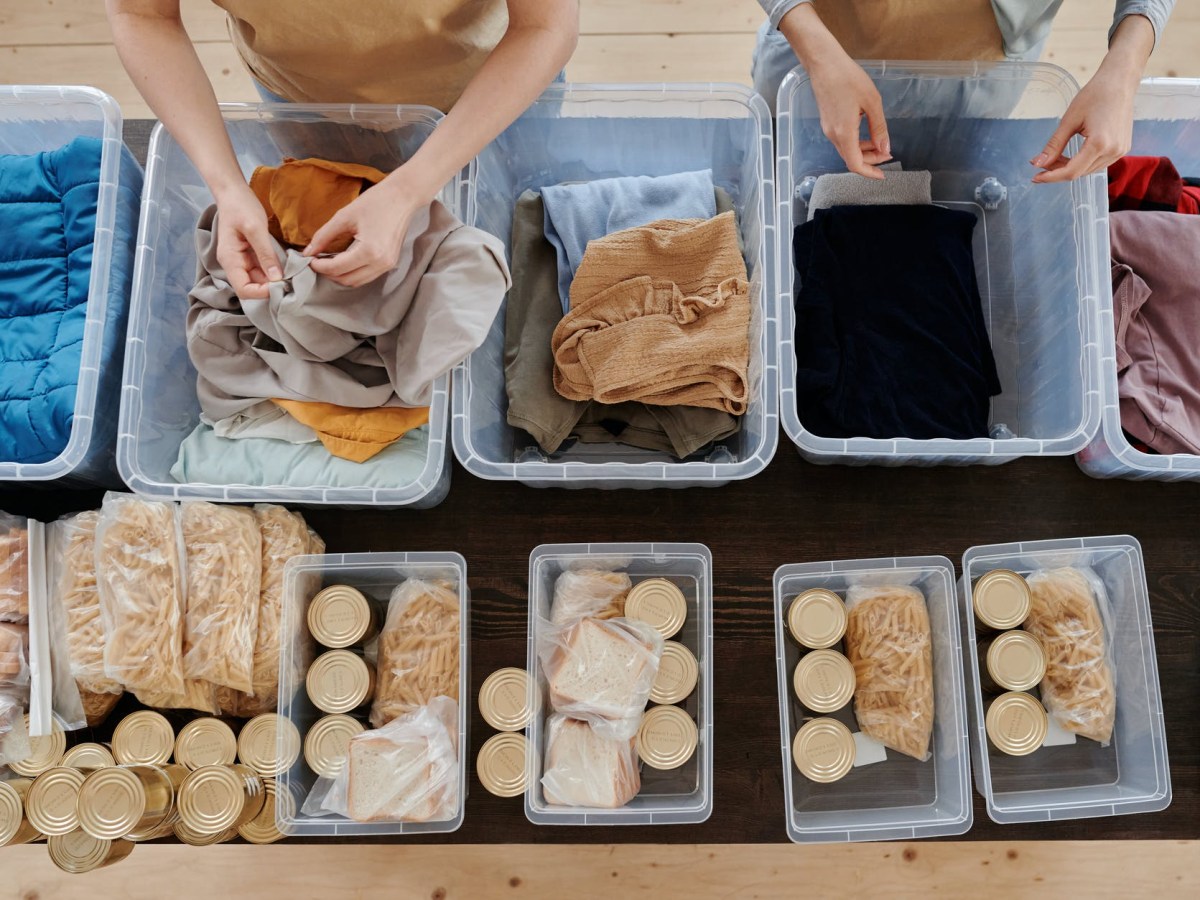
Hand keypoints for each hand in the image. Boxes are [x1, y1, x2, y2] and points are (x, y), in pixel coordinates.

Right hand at [215, 186, 281, 299]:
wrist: (233, 192)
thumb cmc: (241, 207)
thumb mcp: (255, 228)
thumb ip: (265, 254)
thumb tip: (276, 278)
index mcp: (230, 260)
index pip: (243, 290)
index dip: (262, 292)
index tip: (281, 284)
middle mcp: (234, 264)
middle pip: (252, 287)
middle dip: (271, 287)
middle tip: (292, 281)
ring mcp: (241, 260)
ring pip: (259, 279)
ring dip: (274, 279)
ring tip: (292, 274)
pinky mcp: (250, 255)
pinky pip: (262, 269)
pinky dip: (274, 270)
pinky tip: (287, 266)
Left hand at [304, 176, 423, 286]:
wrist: (403, 197)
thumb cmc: (376, 202)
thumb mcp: (344, 216)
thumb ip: (323, 236)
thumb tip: (308, 252)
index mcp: (369, 250)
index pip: (337, 268)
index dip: (319, 266)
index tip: (309, 259)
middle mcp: (380, 263)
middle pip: (347, 280)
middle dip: (328, 273)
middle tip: (316, 261)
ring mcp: (387, 265)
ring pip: (357, 282)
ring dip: (340, 275)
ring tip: (328, 262)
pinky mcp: (390, 263)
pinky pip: (366, 276)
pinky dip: (352, 272)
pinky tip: (343, 261)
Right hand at [777, 3, 889, 178]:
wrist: (824, 63)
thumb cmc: (848, 78)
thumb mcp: (872, 102)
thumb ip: (879, 128)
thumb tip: (885, 148)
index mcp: (844, 133)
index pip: (856, 164)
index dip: (870, 172)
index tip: (883, 174)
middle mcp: (833, 135)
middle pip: (851, 159)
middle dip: (870, 161)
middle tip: (887, 153)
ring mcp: (828, 129)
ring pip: (847, 150)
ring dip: (863, 151)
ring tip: (880, 142)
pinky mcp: (827, 122)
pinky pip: (842, 140)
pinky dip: (856, 143)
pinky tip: (867, 133)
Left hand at [1031, 15, 1153, 184]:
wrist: (1120, 82)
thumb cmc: (1095, 95)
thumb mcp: (1069, 120)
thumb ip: (1054, 145)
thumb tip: (1038, 163)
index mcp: (1100, 144)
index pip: (1071, 172)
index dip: (1051, 177)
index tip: (1035, 178)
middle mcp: (1113, 151)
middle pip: (1079, 173)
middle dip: (1057, 171)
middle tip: (1041, 163)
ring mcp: (1120, 151)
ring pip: (1088, 171)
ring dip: (1069, 168)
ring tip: (1055, 157)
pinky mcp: (1122, 148)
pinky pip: (1098, 164)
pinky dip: (1082, 163)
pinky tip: (1071, 156)